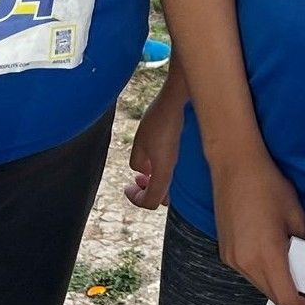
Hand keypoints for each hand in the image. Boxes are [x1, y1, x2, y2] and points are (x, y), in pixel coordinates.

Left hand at [124, 71, 184, 208]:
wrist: (175, 102)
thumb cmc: (157, 121)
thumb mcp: (139, 144)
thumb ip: (138, 163)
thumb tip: (142, 171)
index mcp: (163, 172)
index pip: (151, 201)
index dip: (136, 199)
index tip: (127, 187)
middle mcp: (172, 170)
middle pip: (160, 197)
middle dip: (144, 193)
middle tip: (134, 182)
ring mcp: (177, 162)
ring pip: (165, 185)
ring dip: (151, 183)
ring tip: (141, 172)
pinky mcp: (177, 153)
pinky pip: (167, 173)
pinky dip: (157, 173)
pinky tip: (150, 159)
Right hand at [210, 150, 304, 304]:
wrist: (234, 165)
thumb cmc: (268, 184)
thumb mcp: (296, 215)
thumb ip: (304, 244)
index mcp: (267, 255)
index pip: (288, 301)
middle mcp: (246, 264)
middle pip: (274, 298)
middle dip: (295, 302)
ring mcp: (232, 259)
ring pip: (260, 287)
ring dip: (279, 288)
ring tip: (298, 278)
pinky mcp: (225, 252)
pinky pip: (249, 274)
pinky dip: (265, 276)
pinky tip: (276, 262)